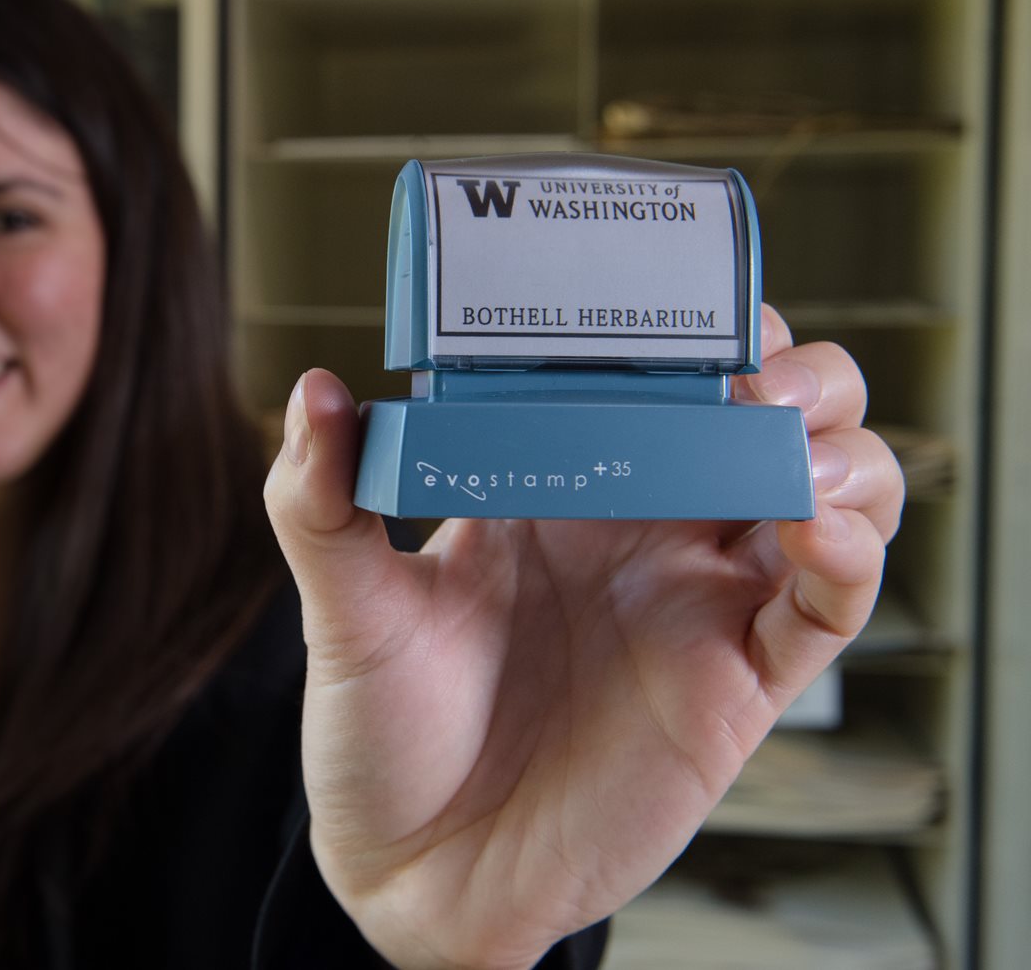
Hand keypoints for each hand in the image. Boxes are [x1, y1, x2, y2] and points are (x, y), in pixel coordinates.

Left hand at [262, 306, 902, 969]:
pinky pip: (830, 605)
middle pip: (771, 412)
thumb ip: (321, 501)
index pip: (657, 372)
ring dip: (839, 448)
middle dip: (791, 372)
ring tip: (783, 443)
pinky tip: (813, 528)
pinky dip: (853, 551)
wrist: (415, 870)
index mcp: (560, 481)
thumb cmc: (382, 731)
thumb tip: (316, 393)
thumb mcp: (344, 608)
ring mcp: (699, 599)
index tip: (677, 298)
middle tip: (751, 376)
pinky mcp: (737, 682)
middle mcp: (644, 526)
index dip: (689, 323)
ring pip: (829, 489)